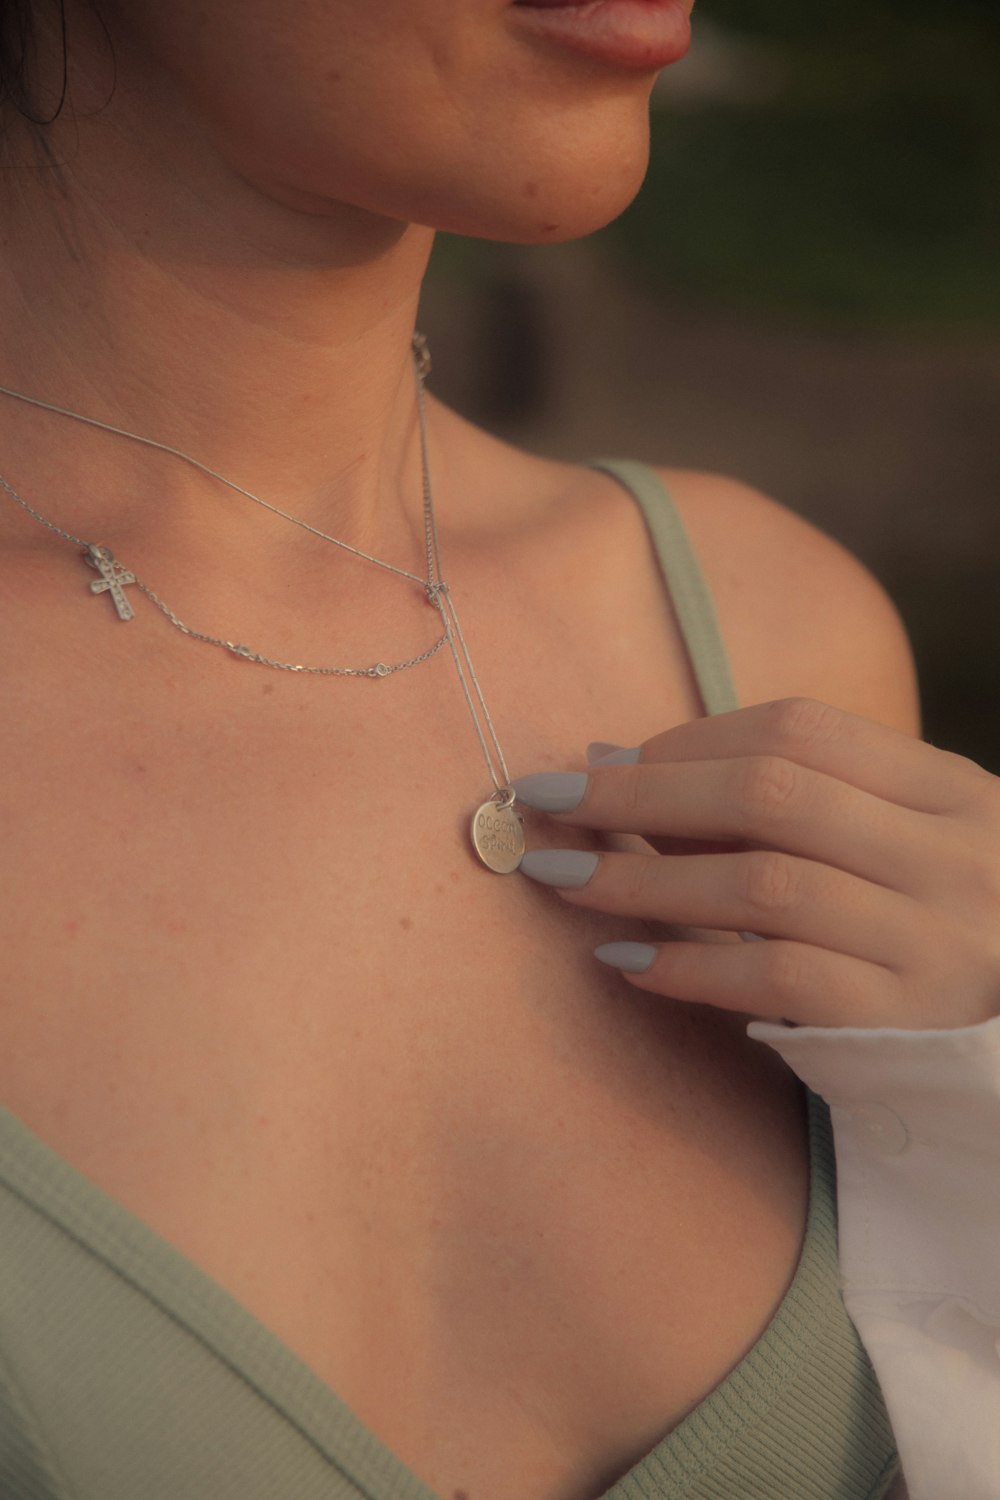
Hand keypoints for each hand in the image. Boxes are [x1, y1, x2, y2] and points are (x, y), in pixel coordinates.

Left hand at [514, 698, 999, 1030]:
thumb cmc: (955, 927)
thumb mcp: (912, 843)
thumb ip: (802, 804)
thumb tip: (620, 758)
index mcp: (951, 790)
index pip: (801, 729)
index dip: (690, 738)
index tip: (608, 758)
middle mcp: (950, 854)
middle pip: (770, 793)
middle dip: (643, 794)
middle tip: (549, 799)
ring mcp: (937, 941)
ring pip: (764, 887)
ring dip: (644, 879)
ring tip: (564, 879)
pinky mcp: (910, 1024)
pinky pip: (779, 983)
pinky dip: (691, 967)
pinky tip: (626, 961)